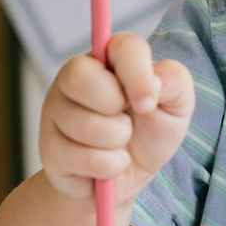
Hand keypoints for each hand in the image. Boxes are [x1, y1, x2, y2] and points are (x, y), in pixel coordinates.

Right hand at [39, 34, 194, 203]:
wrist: (128, 179)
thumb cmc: (150, 133)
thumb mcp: (176, 106)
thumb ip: (176, 82)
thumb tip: (154, 81)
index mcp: (111, 58)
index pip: (122, 47)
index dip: (138, 75)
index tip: (148, 104)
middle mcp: (76, 76)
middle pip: (82, 78)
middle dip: (118, 113)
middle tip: (127, 123)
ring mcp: (56, 109)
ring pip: (85, 124)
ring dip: (116, 144)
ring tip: (118, 145)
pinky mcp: (48, 146)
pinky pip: (79, 157)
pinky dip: (106, 167)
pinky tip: (105, 165)